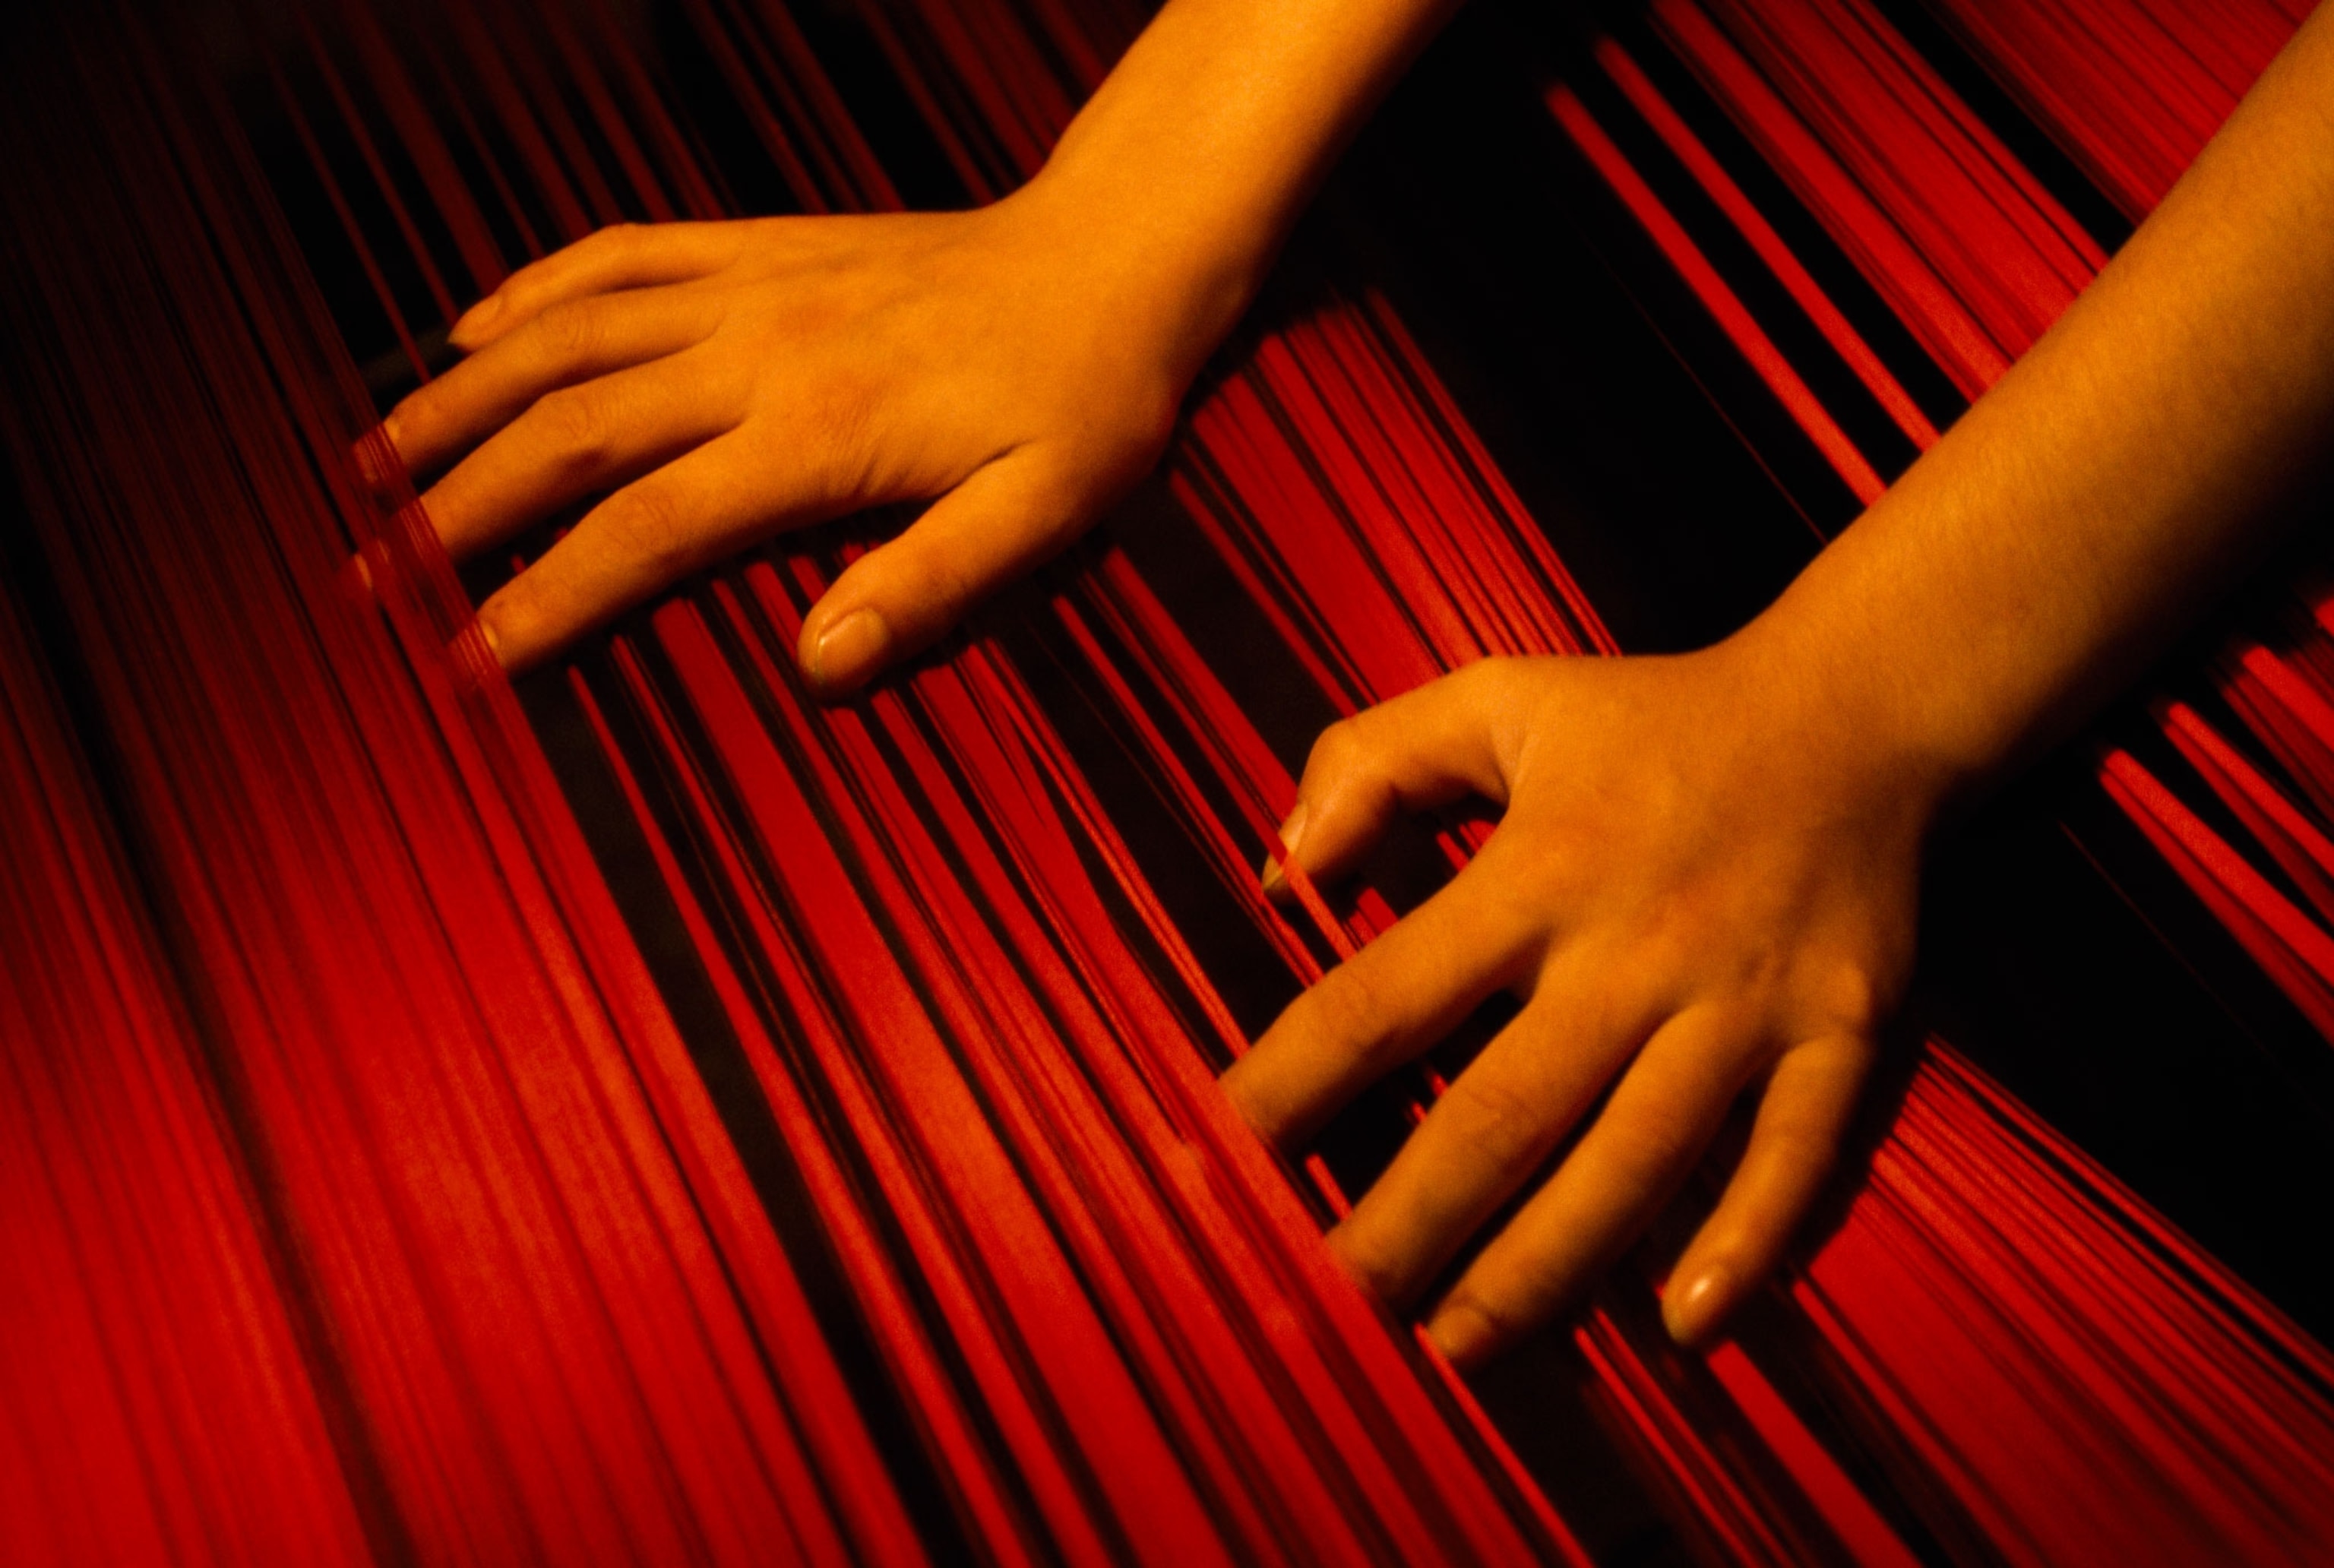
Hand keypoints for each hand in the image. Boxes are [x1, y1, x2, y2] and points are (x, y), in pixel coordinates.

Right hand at [374, 189, 1193, 685]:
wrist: (1108, 262)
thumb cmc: (1084, 405)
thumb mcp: (1045, 517)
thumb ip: (928, 590)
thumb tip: (815, 670)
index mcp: (818, 434)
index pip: (643, 530)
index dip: (541, 602)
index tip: (464, 665)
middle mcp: (757, 350)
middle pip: (568, 431)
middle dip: (455, 513)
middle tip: (370, 585)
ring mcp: (747, 286)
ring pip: (565, 337)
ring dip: (457, 400)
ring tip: (370, 467)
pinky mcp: (754, 247)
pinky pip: (616, 254)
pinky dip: (531, 291)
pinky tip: (469, 331)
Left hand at [1222, 647, 1934, 1362]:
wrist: (1858, 710)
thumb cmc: (1649, 717)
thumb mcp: (1497, 699)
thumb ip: (1371, 764)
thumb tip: (1284, 870)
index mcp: (1539, 867)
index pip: (1387, 996)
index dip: (1298, 1080)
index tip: (1236, 1150)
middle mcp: (1637, 946)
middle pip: (1504, 1112)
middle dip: (1412, 1219)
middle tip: (1342, 1295)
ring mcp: (1747, 1000)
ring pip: (1635, 1162)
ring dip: (1543, 1269)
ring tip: (1458, 1345)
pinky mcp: (1845, 1034)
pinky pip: (1799, 1160)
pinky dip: (1745, 1248)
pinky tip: (1679, 1330)